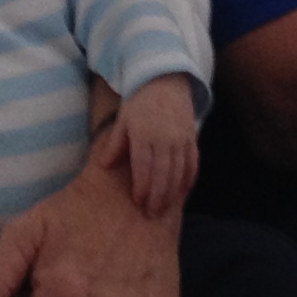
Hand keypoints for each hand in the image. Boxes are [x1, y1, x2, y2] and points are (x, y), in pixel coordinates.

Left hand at [118, 79, 199, 218]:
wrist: (166, 81)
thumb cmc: (140, 103)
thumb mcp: (123, 120)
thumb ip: (115, 144)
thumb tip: (103, 166)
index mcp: (145, 135)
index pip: (144, 167)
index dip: (143, 187)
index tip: (139, 202)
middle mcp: (165, 139)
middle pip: (163, 174)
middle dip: (158, 196)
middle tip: (152, 215)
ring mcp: (181, 139)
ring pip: (179, 172)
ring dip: (173, 193)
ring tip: (165, 210)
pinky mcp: (192, 138)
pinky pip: (193, 163)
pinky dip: (189, 179)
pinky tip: (182, 193)